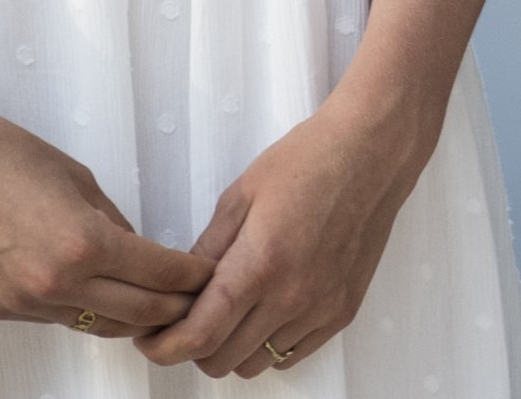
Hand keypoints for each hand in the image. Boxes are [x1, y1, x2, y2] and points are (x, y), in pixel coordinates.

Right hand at [0, 86, 215, 336]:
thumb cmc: (2, 151)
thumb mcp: (73, 176)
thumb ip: (110, 220)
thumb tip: (136, 251)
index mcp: (84, 244)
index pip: (159, 275)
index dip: (191, 277)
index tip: (208, 274)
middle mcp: (59, 284)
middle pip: (139, 313)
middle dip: (173, 306)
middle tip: (194, 297)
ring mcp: (29, 304)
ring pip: (99, 324)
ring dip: (130, 315)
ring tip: (152, 302)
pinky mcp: (3, 310)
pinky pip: (59, 318)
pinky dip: (84, 308)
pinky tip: (93, 290)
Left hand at [130, 89, 419, 377]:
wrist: (369, 156)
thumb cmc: (305, 161)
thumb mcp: (241, 193)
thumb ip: (209, 246)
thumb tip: (184, 286)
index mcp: (259, 264)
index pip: (202, 334)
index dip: (167, 346)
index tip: (151, 341)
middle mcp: (291, 299)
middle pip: (224, 359)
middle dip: (195, 345)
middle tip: (187, 315)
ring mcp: (319, 311)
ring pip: (257, 364)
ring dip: (232, 347)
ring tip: (228, 309)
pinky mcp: (341, 315)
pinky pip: (292, 355)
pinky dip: (268, 345)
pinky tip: (263, 311)